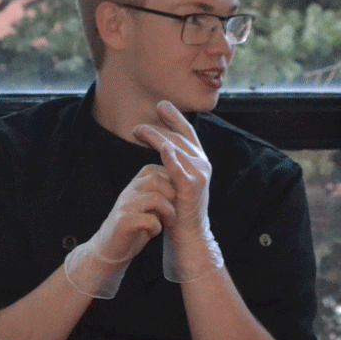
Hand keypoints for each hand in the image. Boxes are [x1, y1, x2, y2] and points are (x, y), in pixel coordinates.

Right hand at [65, 164, 175, 297]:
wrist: (111, 248)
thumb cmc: (136, 226)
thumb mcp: (149, 205)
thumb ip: (161, 193)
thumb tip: (182, 183)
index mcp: (136, 184)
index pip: (157, 170)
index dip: (172, 182)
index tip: (175, 199)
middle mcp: (129, 191)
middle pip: (157, 180)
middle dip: (172, 196)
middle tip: (173, 211)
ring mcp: (125, 205)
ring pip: (156, 198)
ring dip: (168, 212)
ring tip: (167, 222)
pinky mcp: (123, 222)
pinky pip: (149, 220)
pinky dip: (156, 228)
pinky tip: (152, 232)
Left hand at [133, 101, 210, 241]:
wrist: (190, 234)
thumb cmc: (180, 208)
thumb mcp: (177, 180)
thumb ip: (174, 163)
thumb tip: (161, 145)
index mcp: (199, 160)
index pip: (187, 133)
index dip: (175, 117)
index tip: (161, 105)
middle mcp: (202, 164)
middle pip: (177, 138)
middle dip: (157, 128)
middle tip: (138, 126)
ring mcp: (199, 174)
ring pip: (175, 148)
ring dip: (156, 137)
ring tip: (138, 131)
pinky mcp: (192, 187)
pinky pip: (178, 168)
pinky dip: (171, 156)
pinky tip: (162, 147)